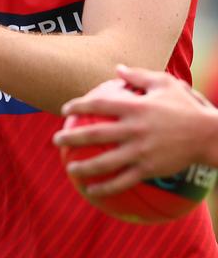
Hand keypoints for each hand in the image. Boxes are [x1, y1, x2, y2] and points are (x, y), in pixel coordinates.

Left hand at [53, 64, 214, 195]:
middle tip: (55, 140)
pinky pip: (123, 181)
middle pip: (95, 135)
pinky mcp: (149, 169)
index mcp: (134, 107)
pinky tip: (91, 190)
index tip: (64, 109)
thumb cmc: (186, 106)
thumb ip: (138, 75)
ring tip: (69, 168)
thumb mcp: (164, 83)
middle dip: (72, 138)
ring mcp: (141, 151)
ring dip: (84, 166)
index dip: (78, 106)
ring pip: (106, 162)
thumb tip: (117, 67)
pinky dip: (106, 186)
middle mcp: (134, 130)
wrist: (210, 135)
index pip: (98, 105)